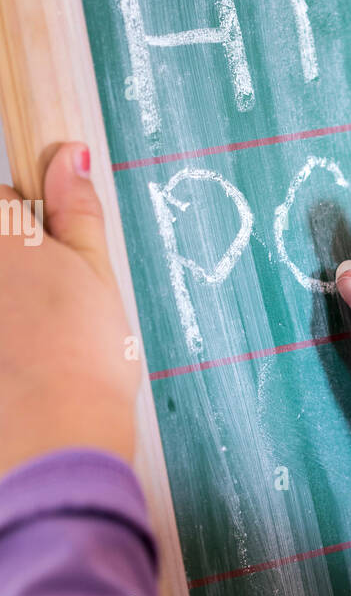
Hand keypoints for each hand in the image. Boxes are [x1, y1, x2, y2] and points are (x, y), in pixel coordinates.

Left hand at [0, 143, 138, 479]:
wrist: (56, 440)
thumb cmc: (82, 359)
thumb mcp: (97, 274)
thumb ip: (78, 213)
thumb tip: (68, 155)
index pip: (1, 199)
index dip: (32, 225)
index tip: (55, 257)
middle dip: (15, 268)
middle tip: (50, 309)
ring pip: (0, 298)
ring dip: (12, 311)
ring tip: (36, 346)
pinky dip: (7, 348)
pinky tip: (17, 369)